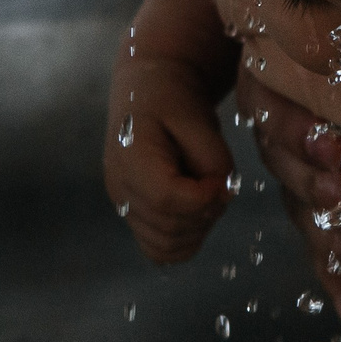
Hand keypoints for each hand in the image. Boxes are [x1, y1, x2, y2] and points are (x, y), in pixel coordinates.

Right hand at [102, 56, 236, 263]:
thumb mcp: (199, 117)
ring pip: (167, 246)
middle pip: (169, 226)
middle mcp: (120, 186)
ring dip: (198, 226)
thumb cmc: (174, 100)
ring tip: (204, 191)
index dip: (202, 196)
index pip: (166, 198)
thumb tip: (220, 197)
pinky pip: (160, 251)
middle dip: (205, 210)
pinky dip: (185, 239)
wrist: (150, 91)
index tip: (219, 178)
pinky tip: (195, 209)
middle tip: (216, 180)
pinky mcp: (133, 216)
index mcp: (130, 155)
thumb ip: (213, 160)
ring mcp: (124, 206)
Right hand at [239, 69, 340, 327]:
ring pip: (309, 217)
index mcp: (278, 86)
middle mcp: (280, 134)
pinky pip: (317, 252)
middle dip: (337, 194)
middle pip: (296, 171)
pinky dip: (337, 282)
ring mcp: (294, 176)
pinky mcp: (310, 213)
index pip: (283, 116)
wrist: (331, 63)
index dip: (310, 136)